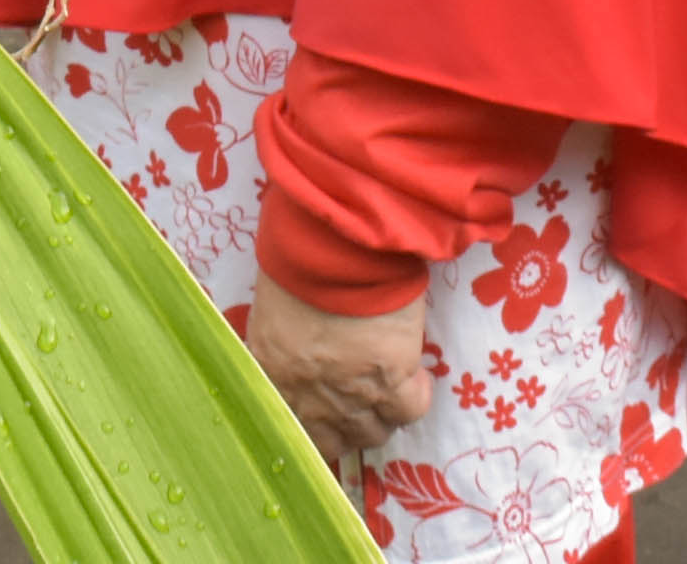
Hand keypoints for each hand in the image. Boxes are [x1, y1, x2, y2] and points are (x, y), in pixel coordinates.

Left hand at [246, 274, 431, 463]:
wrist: (334, 244)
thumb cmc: (296, 260)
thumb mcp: (272, 308)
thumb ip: (281, 342)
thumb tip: (298, 352)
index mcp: (272, 376)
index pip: (288, 430)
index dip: (312, 427)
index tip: (325, 417)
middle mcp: (308, 398)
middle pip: (334, 441)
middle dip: (346, 426)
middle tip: (359, 399)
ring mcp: (351, 396)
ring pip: (373, 431)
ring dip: (381, 414)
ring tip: (388, 387)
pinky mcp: (392, 381)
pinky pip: (409, 410)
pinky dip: (414, 395)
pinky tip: (413, 374)